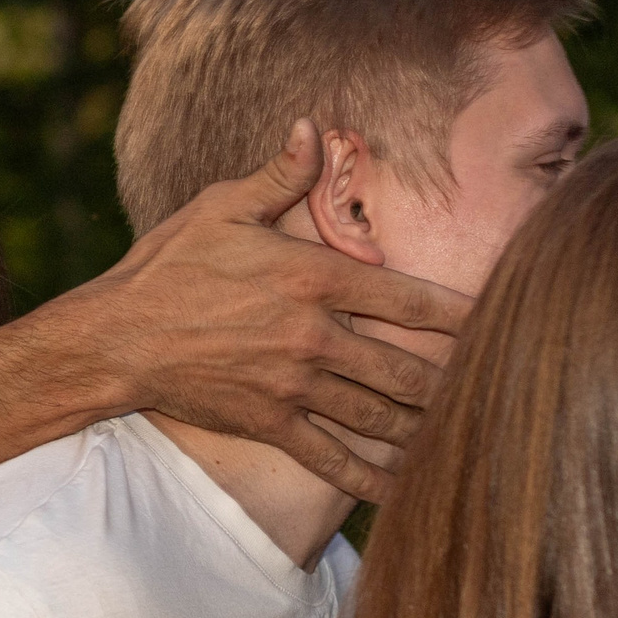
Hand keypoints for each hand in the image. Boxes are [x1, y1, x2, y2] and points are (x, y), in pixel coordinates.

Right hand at [57, 122, 469, 500]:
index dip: (461, 313)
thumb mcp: (221, 208)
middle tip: (498, 391)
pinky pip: (334, 460)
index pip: (407, 297)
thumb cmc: (168, 265)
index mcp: (312, 277)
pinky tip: (407, 491)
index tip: (502, 319)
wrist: (116, 338)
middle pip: (407, 367)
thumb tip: (314, 126)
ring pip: (381, 415)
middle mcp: (313, 335)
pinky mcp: (270, 424)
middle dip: (456, 382)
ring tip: (468, 438)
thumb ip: (279, 175)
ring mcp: (294, 386)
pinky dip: (373, 480)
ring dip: (427, 430)